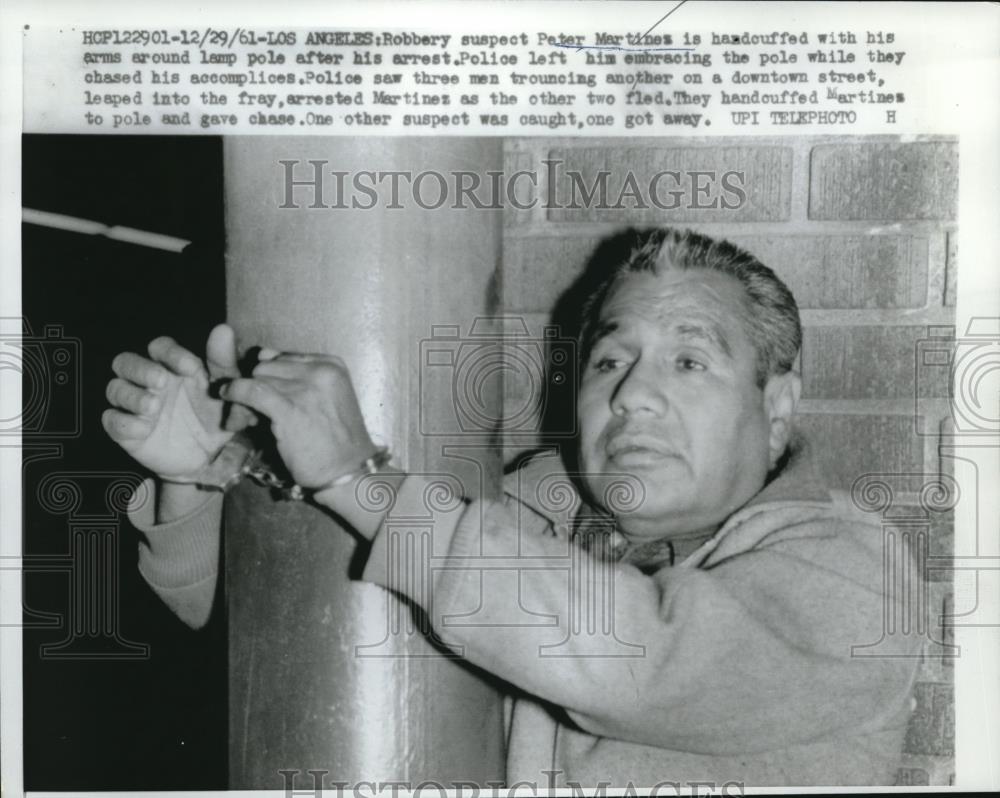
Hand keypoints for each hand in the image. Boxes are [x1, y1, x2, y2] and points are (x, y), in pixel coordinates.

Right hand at [103, 324, 256, 481]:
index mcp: (171, 367)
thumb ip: (223, 361)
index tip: (191, 368)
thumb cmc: (214, 416)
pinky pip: (112, 420)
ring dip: (132, 395)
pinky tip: (144, 429)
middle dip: (140, 369)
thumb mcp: (224, 390)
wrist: (210, 456)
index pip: (160, 346)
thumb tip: (223, 330)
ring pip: (115, 389)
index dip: (171, 353)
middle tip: (161, 381)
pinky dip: (125, 423)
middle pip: (125, 361)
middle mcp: (148, 382)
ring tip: (154, 406)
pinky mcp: (127, 430)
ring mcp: (135, 406)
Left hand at [219, 352, 375, 488]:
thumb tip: (260, 357)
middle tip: (255, 411)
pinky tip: (227, 396)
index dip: (270, 376)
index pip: (284, 357)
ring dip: (245, 397)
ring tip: (249, 420)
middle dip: (257, 385)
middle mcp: (321, 371)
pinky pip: (251, 390)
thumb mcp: (326, 399)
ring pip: (257, 378)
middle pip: (268, 366)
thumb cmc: (336, 441)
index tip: (267, 397)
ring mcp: (306, 388)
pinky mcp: (289, 408)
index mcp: (332, 366)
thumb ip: (299, 379)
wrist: (348, 472)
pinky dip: (234, 392)